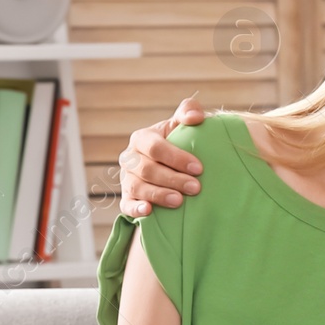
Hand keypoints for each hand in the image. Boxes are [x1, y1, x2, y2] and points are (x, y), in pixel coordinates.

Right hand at [119, 97, 207, 215]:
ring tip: (179, 201)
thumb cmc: (176, 142)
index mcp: (141, 138)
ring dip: (158, 195)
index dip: (176, 158)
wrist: (166, 164)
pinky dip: (135, 209)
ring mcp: (126, 178)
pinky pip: (126, 205)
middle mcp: (130, 158)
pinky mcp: (126, 197)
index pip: (156, 148)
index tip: (199, 168)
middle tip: (195, 188)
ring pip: (138, 187)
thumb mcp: (180, 125)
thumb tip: (196, 117)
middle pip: (148, 170)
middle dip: (172, 179)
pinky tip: (148, 211)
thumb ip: (188, 112)